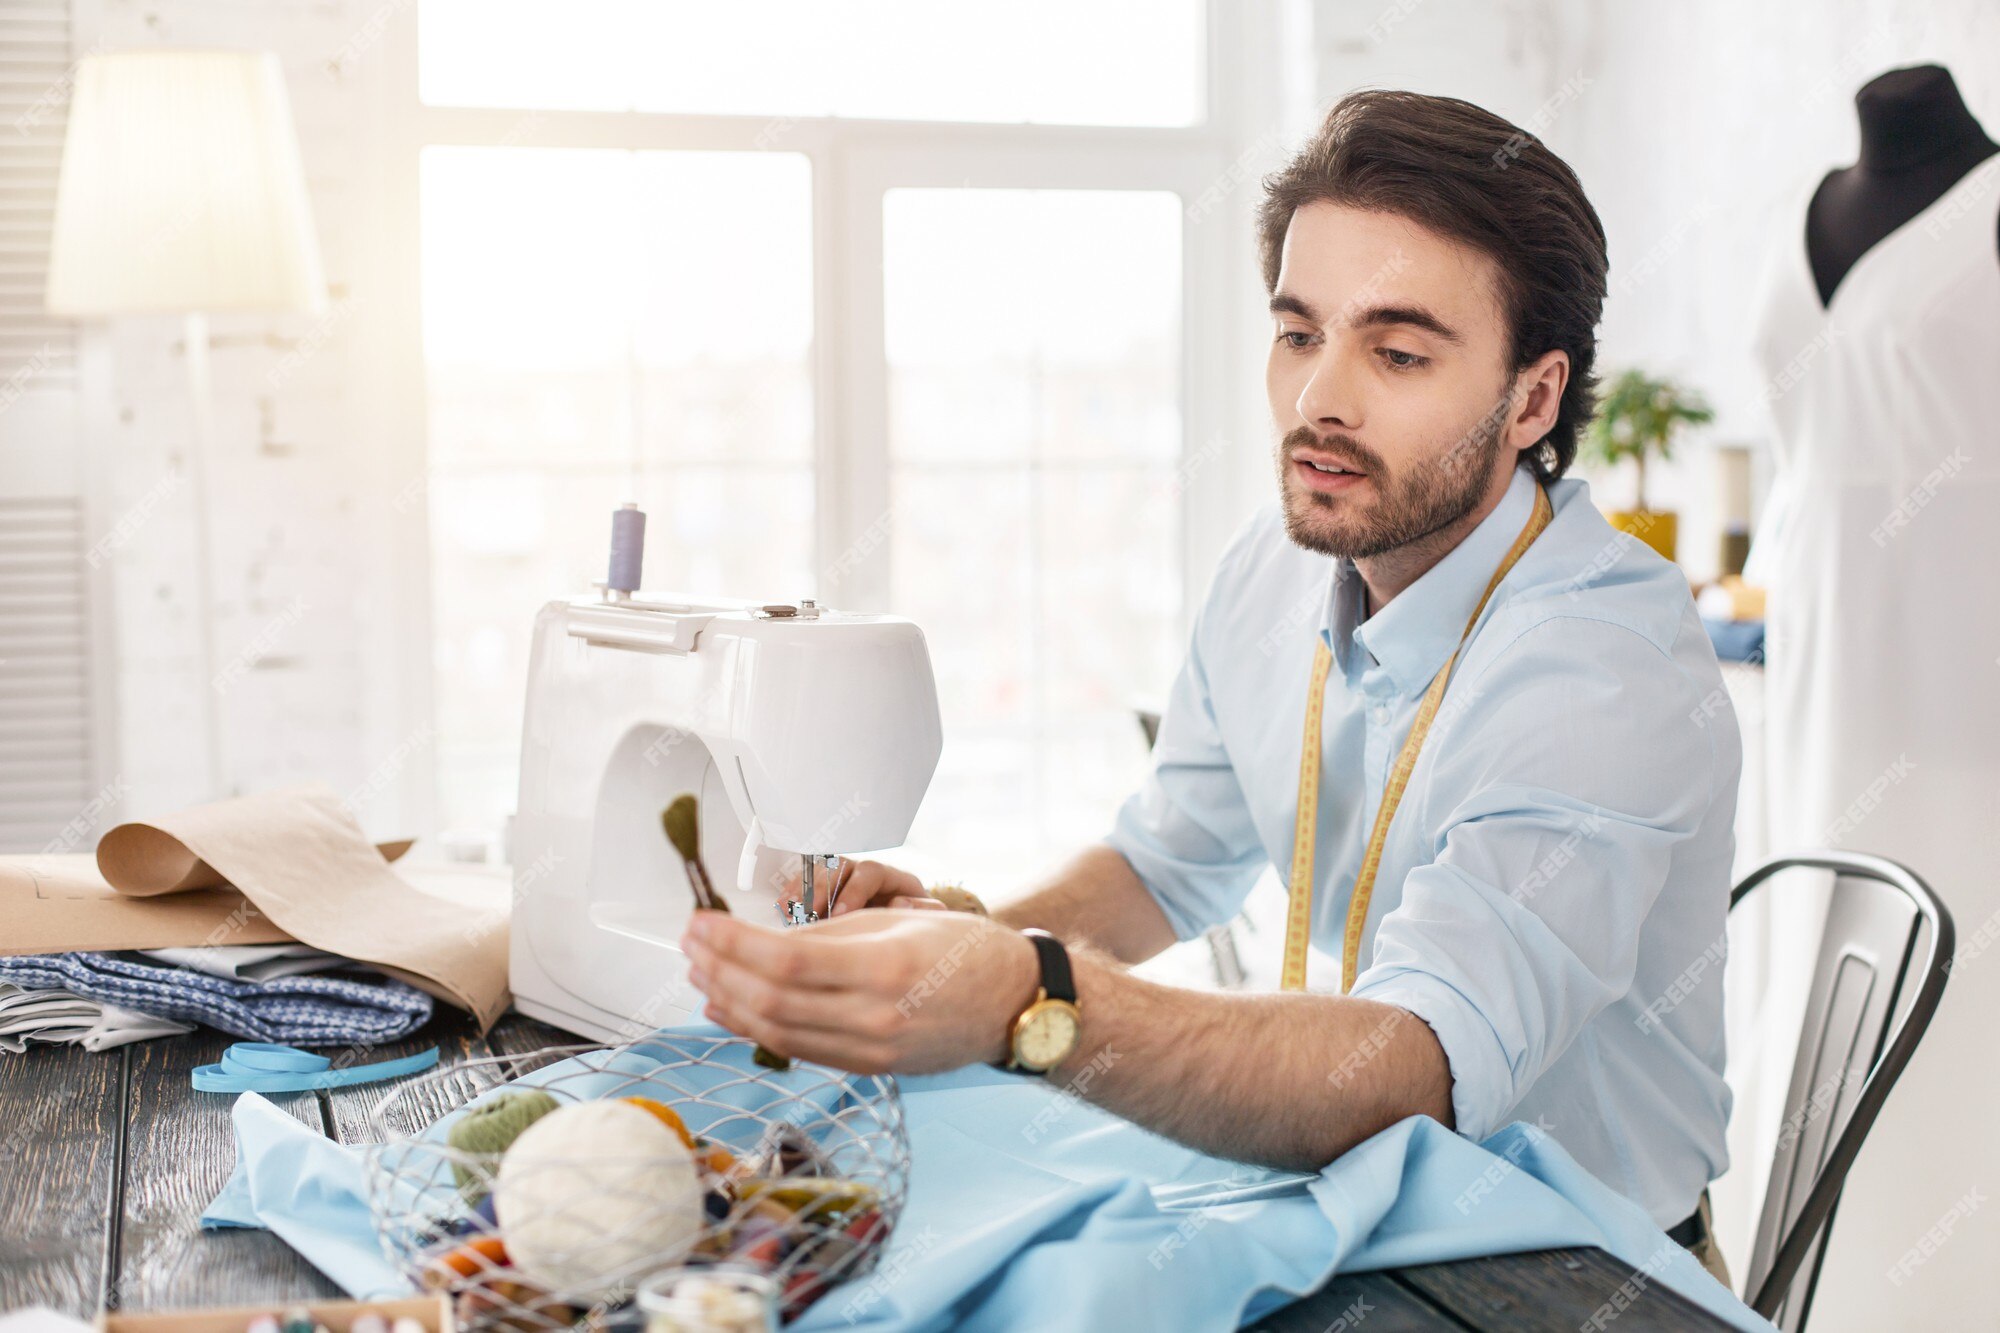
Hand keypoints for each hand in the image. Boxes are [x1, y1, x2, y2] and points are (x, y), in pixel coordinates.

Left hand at [679, 907, 1038, 1074]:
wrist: (1015, 1003)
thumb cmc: (964, 948)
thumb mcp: (898, 921)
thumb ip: (828, 935)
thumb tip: (760, 940)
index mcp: (885, 969)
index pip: (785, 962)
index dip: (732, 943)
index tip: (700, 922)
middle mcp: (875, 1018)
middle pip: (772, 1001)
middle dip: (719, 970)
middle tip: (689, 941)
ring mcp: (872, 1050)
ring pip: (778, 1033)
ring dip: (728, 1001)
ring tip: (697, 971)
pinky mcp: (870, 1068)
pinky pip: (800, 1050)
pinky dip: (756, 1030)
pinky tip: (729, 1007)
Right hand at [778, 858, 945, 915]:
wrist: (909, 933)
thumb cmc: (918, 926)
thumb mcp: (931, 919)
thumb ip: (924, 910)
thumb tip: (898, 903)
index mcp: (893, 878)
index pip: (871, 872)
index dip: (853, 891)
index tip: (839, 915)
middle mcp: (865, 872)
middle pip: (839, 867)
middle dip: (820, 890)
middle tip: (807, 915)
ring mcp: (844, 879)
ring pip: (818, 871)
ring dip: (801, 890)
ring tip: (788, 911)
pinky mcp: (827, 889)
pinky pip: (805, 881)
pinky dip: (793, 893)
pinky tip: (783, 908)